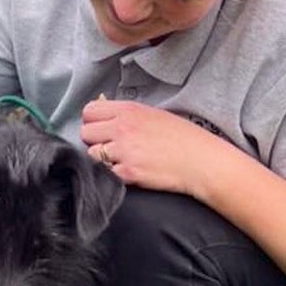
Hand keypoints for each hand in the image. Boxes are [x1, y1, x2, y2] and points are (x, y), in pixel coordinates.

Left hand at [80, 98, 235, 201]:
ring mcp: (124, 151)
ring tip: (122, 160)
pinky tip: (131, 172)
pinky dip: (115, 175)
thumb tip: (104, 113)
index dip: (93, 121)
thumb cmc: (182, 137)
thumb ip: (127, 114)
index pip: (89, 111)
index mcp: (129, 110)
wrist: (201, 161)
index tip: (103, 129)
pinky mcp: (128, 172)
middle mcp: (123, 128)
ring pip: (92, 154)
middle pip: (85, 133)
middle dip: (95, 141)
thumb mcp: (154, 115)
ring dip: (102, 160)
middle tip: (112, 147)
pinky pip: (106, 173)